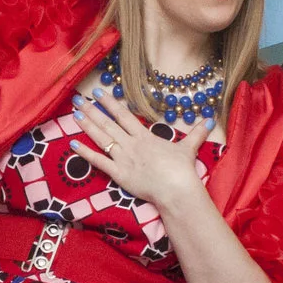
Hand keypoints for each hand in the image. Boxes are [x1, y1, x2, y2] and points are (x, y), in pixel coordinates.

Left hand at [72, 90, 216, 209]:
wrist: (176, 189)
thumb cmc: (182, 170)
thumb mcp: (188, 148)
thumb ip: (196, 134)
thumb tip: (208, 121)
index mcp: (144, 136)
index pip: (123, 115)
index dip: (109, 103)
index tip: (98, 93)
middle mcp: (131, 144)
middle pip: (108, 124)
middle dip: (92, 110)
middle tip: (78, 99)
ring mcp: (123, 159)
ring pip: (101, 139)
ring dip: (87, 126)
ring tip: (75, 114)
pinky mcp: (118, 174)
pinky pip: (98, 162)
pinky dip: (85, 153)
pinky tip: (73, 144)